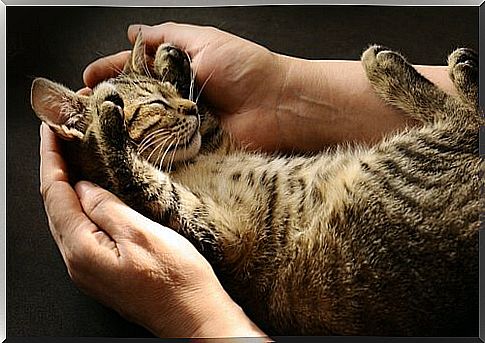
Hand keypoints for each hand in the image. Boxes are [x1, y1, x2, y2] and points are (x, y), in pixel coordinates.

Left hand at [39, 123, 267, 338]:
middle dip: (53, 169)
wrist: (194, 315)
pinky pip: (81, 231)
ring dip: (65, 187)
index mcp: (82, 250)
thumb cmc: (176, 281)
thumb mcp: (142, 234)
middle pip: (54, 207)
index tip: (49, 131)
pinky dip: (80, 206)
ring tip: (71, 158)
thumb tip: (85, 188)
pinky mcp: (104, 271)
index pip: (55, 194)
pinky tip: (91, 194)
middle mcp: (78, 262)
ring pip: (66, 219)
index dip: (49, 159)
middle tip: (59, 138)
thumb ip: (107, 208)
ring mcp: (89, 269)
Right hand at [83, 22, 287, 150]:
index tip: (86, 79)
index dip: (109, 72)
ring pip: (145, 127)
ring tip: (93, 131)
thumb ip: (168, 36)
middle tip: (80, 110)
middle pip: (135, 100)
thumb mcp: (204, 40)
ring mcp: (183, 124)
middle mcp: (177, 98)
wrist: (279, 105)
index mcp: (177, 69)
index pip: (135, 70)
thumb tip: (134, 32)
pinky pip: (164, 150)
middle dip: (107, 104)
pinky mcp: (193, 148)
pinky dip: (144, 151)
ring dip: (120, 130)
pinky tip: (123, 153)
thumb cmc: (247, 68)